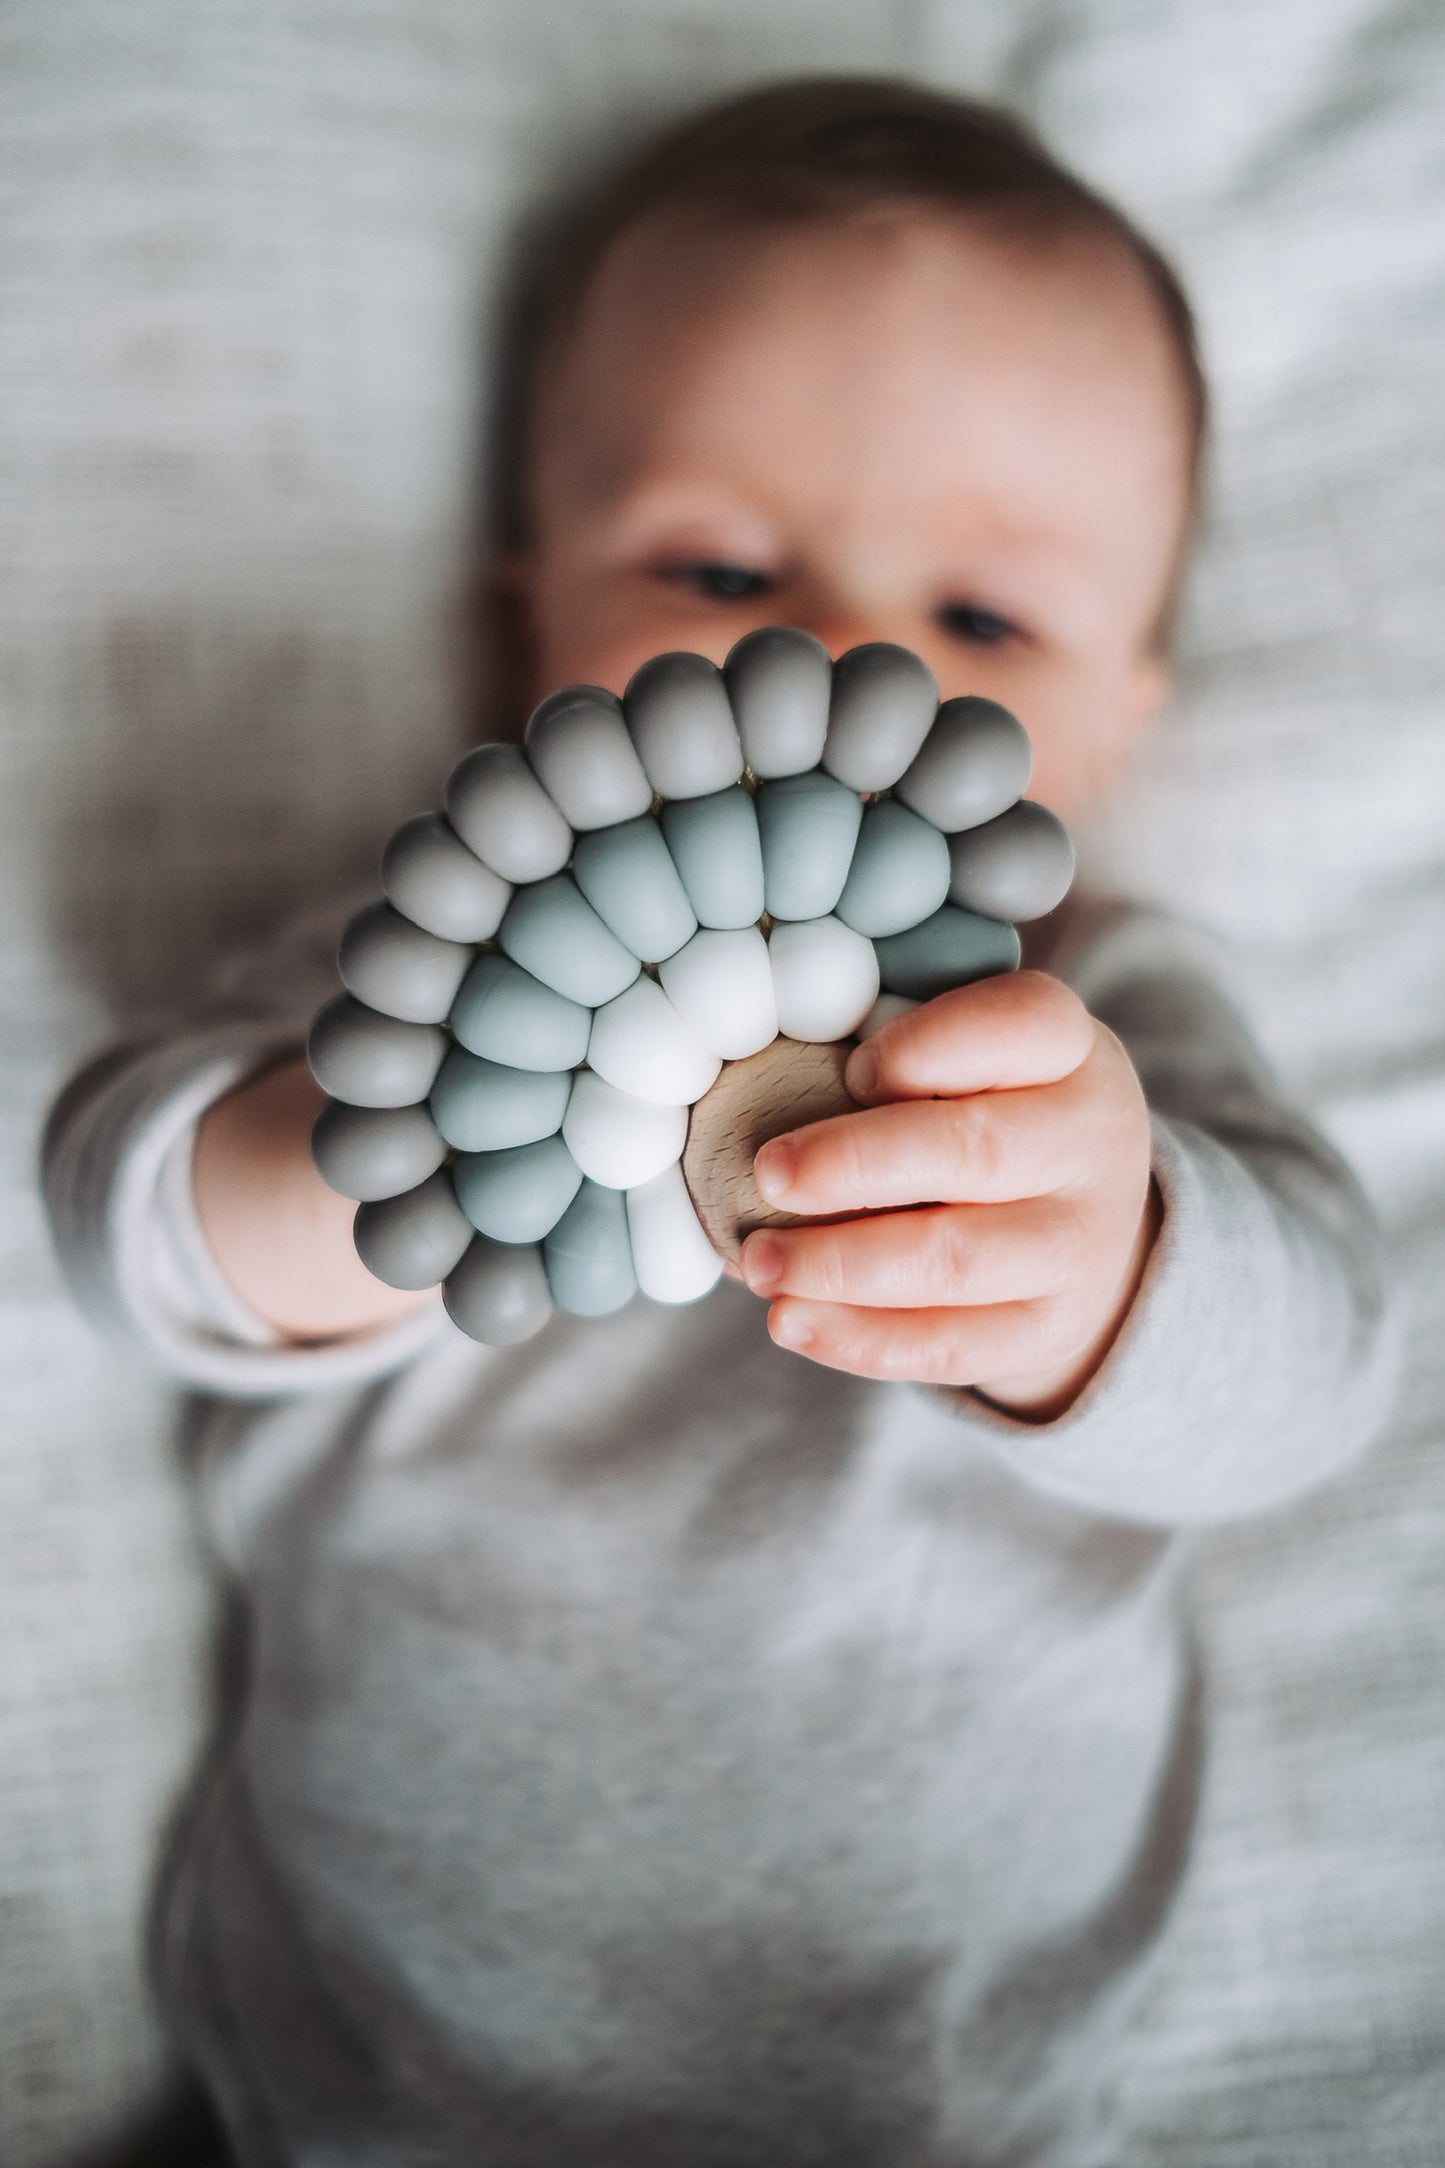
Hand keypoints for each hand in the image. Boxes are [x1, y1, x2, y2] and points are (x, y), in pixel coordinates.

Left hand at [738, 971, 1159, 1416]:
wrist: (1082, 1233)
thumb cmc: (990, 1114)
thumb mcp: (977, 1057)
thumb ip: (900, 1049)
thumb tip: (768, 1078)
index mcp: (1071, 1050)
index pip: (1019, 1025)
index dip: (924, 1045)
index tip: (849, 1068)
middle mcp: (1091, 1142)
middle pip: (975, 1152)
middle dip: (853, 1165)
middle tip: (767, 1174)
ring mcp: (1079, 1245)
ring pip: (953, 1260)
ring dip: (840, 1264)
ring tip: (759, 1261)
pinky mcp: (1047, 1331)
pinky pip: (947, 1345)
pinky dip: (857, 1338)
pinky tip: (789, 1319)